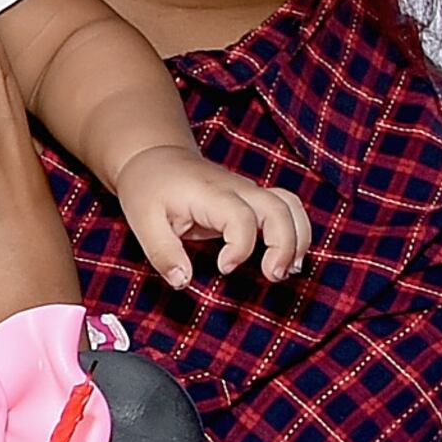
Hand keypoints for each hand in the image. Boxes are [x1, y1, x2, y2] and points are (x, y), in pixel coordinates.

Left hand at [108, 143, 311, 292]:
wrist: (155, 159)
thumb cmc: (148, 188)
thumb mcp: (143, 221)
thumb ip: (163, 253)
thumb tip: (182, 282)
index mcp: (210, 193)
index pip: (241, 218)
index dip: (241, 247)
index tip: (224, 268)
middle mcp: (237, 189)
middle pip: (280, 208)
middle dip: (285, 244)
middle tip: (273, 275)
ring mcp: (248, 191)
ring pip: (290, 206)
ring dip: (298, 238)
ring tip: (289, 270)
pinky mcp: (252, 199)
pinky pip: (286, 209)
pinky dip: (295, 232)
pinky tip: (287, 259)